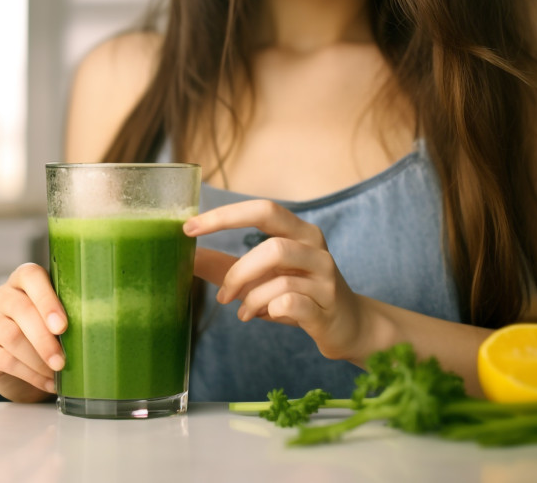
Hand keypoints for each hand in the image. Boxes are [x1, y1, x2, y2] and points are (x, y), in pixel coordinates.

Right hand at [0, 262, 66, 401]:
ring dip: (38, 357)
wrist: (24, 371)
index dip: (47, 299)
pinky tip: (47, 382)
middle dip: (45, 337)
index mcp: (23, 281)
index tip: (63, 325)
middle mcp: (2, 297)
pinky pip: (4, 360)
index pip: (30, 276)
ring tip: (57, 371)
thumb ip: (72, 311)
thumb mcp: (59, 318)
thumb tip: (102, 322)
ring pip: (11, 336)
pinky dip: (30, 374)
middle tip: (62, 359)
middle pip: (21, 309)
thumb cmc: (49, 336)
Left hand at [183, 199, 366, 361]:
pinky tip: (265, 316)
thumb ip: (226, 265)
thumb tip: (188, 255)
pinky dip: (269, 312)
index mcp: (299, 232)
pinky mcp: (328, 308)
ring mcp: (326, 278)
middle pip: (273, 246)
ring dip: (252, 298)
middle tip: (221, 296)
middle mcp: (316, 249)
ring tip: (243, 311)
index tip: (188, 227)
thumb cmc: (299, 295)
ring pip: (281, 279)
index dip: (225, 215)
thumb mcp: (262, 276)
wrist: (348, 326)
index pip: (263, 210)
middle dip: (239, 272)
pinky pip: (291, 304)